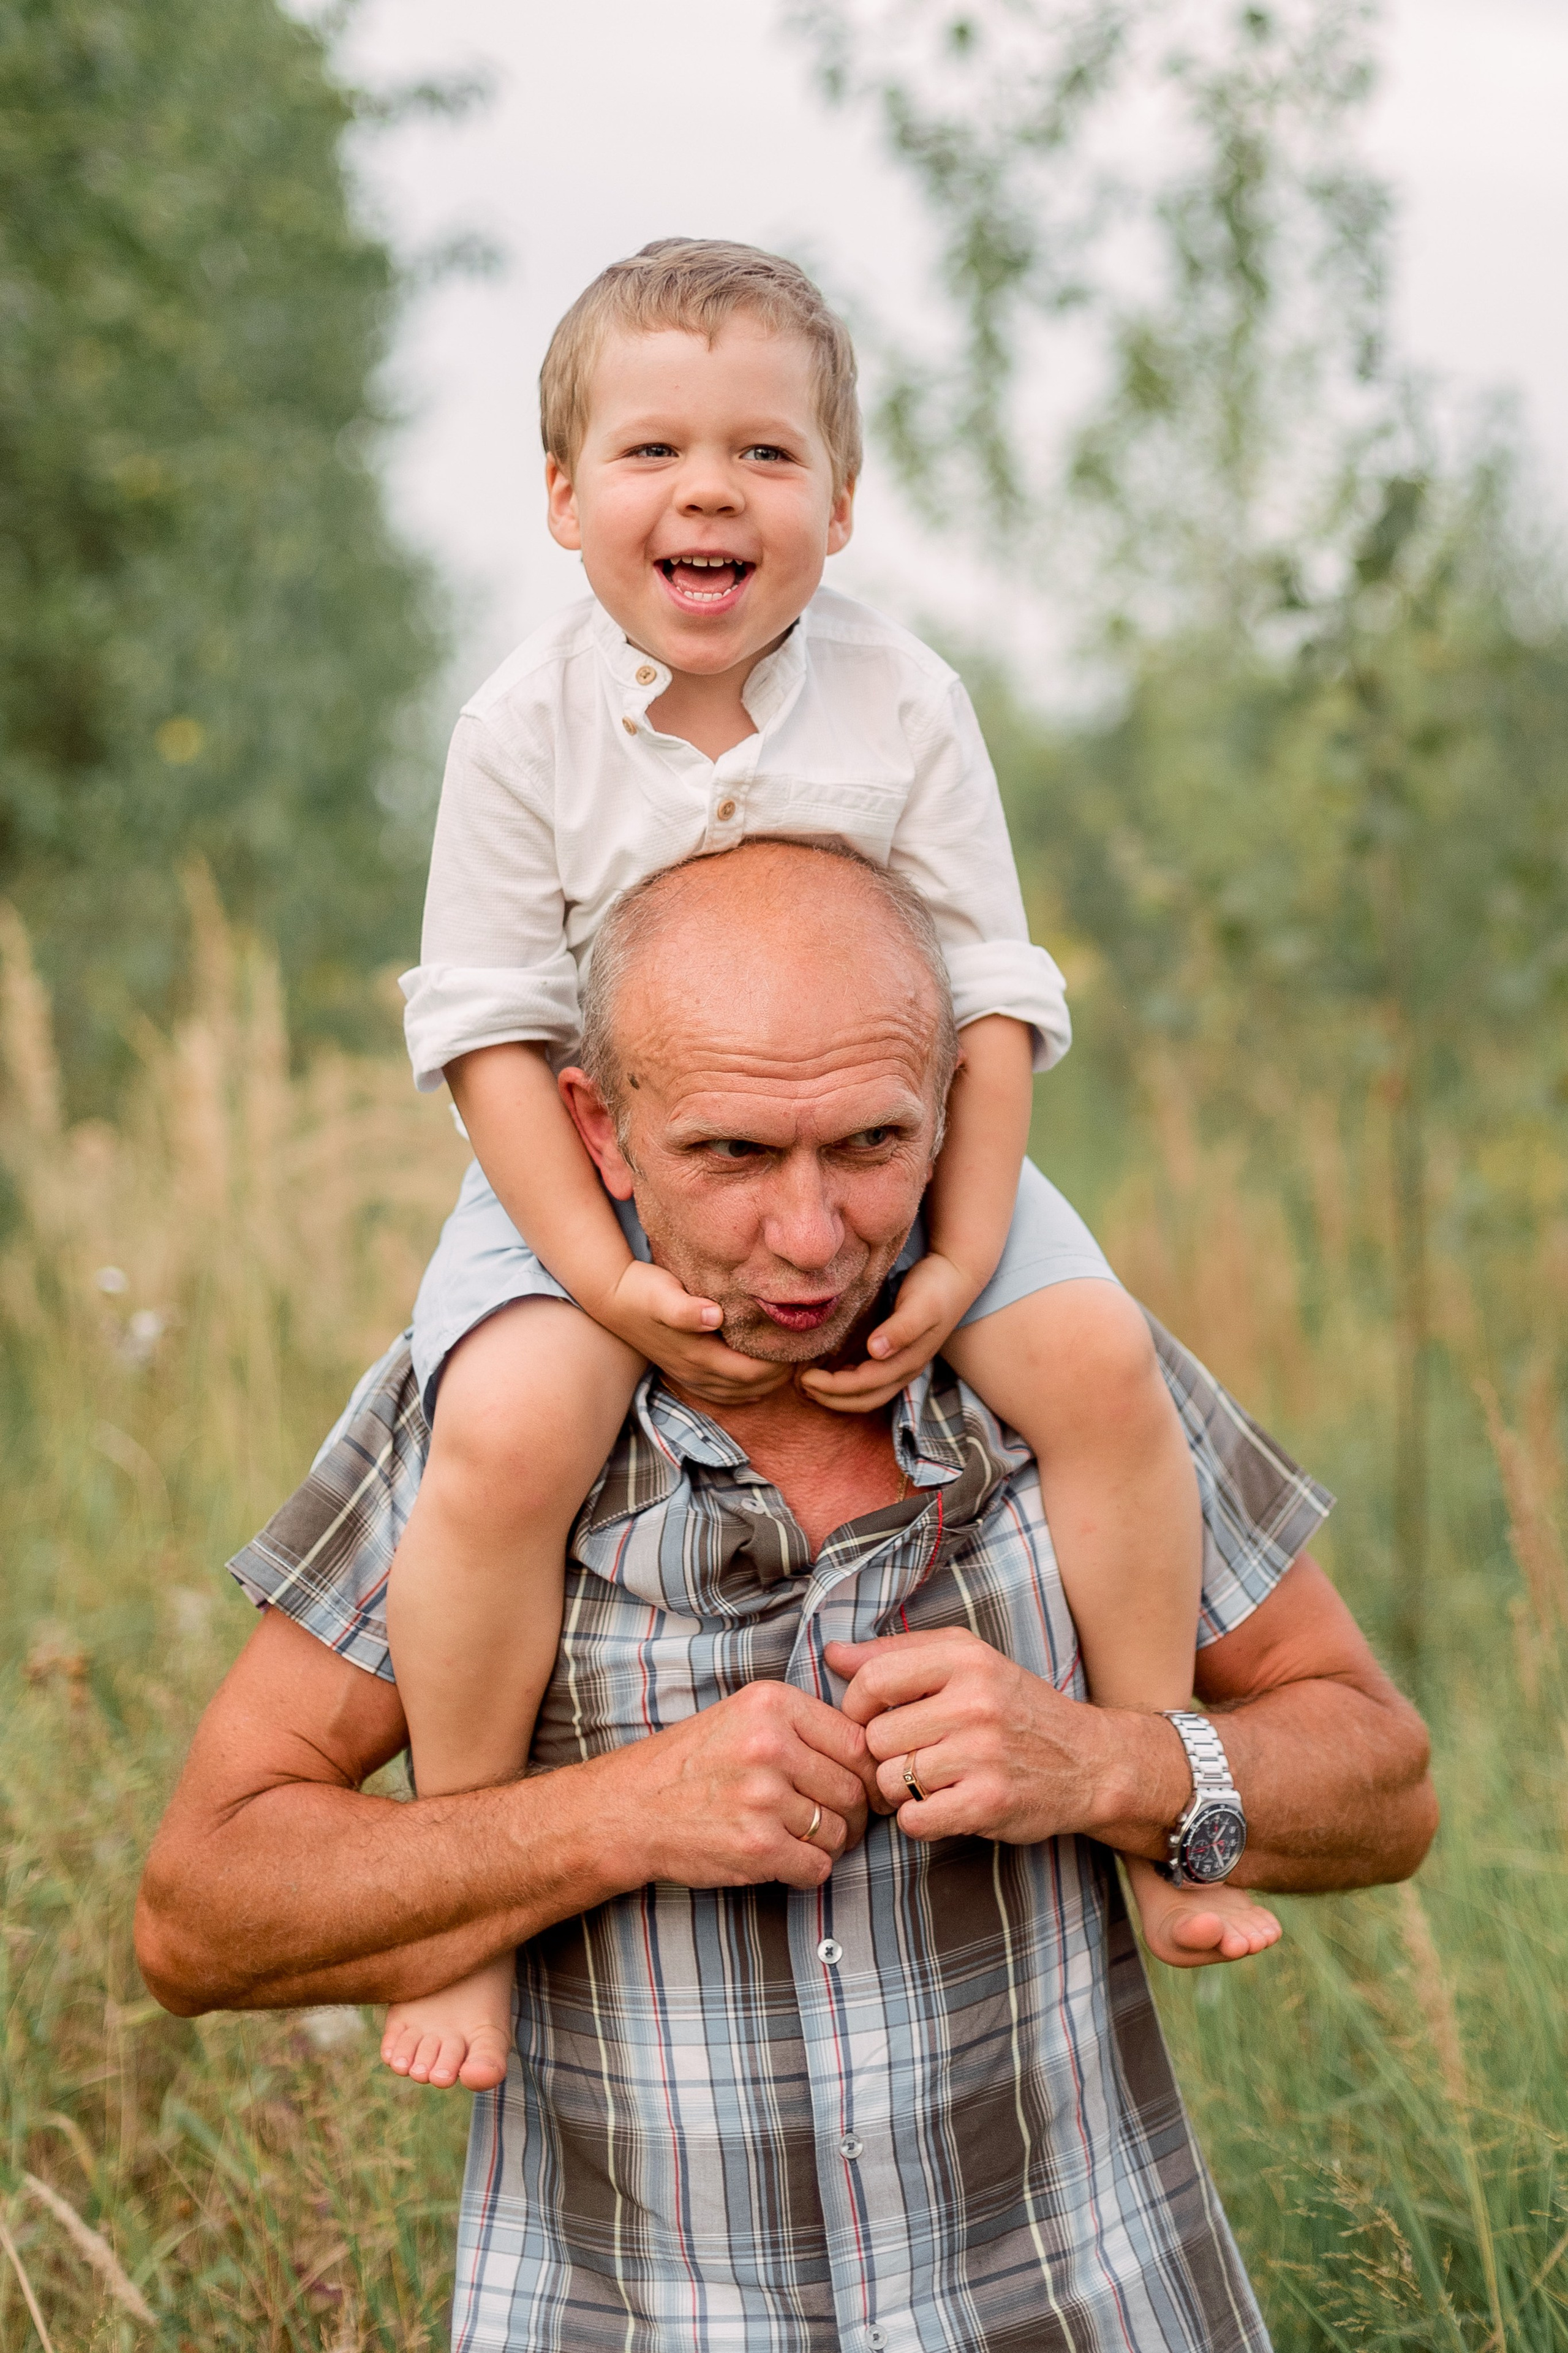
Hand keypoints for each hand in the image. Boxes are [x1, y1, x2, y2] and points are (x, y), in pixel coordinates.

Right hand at [598, 1680, 881, 1891]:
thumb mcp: (743, 1716)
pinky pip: (817, 1866)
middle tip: (837, 1822)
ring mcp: (762, 1797)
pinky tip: (787, 1861)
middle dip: (854, 1814)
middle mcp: (770, 1745)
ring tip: (802, 1839)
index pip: (855, 1741)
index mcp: (772, 1704)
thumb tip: (873, 1753)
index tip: (864, 1788)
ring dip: (829, 1844)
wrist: (630, 1809)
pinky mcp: (755, 1846)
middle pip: (853, 1789)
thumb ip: (802, 1725)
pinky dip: (809, 1871)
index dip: (867, 1772)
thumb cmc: (692, 1763)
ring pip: (837, 1831)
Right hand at [599, 1258, 788, 1404]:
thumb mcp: (661, 1292)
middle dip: (780, 1375)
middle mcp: (695, 1372)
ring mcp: (688, 1374)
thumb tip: (713, 1316)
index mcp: (698, 1355)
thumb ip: (685, 1308)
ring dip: (765, 1383)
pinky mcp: (683, 1369)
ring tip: (789, 1365)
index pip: (752, 1373)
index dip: (780, 1365)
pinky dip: (744, 1390)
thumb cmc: (641, 1289)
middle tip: (804, 1354)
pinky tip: (757, 1381)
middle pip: (750, 1387)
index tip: (801, 1346)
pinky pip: (721, 1391)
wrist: (610, 1297)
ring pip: (737, 1393)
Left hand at [799, 1252, 977, 1414]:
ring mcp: (901, 1365)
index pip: (864, 1386)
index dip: (834, 1387)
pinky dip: (845, 1383)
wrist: (957, 1276)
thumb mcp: (920, 1305)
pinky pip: (868, 1381)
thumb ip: (901, 1329)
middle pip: (864, 1399)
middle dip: (831, 1398)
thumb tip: (876, 1350)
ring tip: (808, 1384)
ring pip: (866, 1395)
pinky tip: (828, 1371)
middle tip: (800, 1385)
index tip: (806, 1377)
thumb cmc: (936, 1287)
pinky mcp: (896, 1355)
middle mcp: (904, 1370)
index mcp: (908, 1361)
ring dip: (836, 1395)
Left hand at [826, 1630, 1122, 1845]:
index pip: (873, 1679)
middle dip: (882, 1753)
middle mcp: (975, 1702)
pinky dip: (917, 1819)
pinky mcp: (990, 1802)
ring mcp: (983, 1754)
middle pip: (876, 1736)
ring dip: (898, 1789)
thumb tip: (833, 1654)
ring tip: (929, 1780)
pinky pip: (914, 1818)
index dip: (856, 1706)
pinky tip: (940, 1805)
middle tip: (908, 1755)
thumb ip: (898, 1654)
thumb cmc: (1017, 1708)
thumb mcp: (968, 1661)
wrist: (1090, 1762)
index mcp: (966, 1658)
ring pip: (890, 1780)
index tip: (870, 1718)